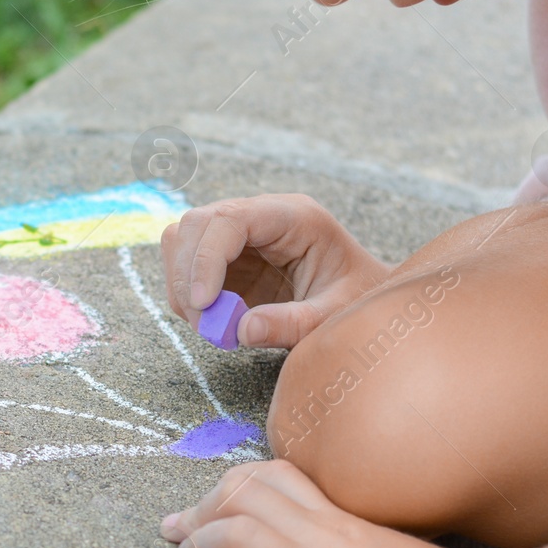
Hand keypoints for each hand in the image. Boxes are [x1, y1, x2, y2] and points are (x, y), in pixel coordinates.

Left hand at [160, 460, 547, 547]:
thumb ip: (352, 546)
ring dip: (202, 541)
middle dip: (201, 506)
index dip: (231, 484)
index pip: (274, 473)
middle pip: (243, 490)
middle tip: (179, 529)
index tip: (210, 504)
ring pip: (239, 527)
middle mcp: (326, 534)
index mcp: (344, 517)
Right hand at [161, 194, 391, 347]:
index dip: (206, 258)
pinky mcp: (228, 258)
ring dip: (182, 285)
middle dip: (187, 274)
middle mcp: (262, 217)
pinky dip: (187, 295)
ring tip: (211, 325)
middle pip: (196, 224)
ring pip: (182, 241)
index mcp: (294, 217)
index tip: (202, 303)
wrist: (364, 303)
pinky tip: (214, 320)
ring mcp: (241, 236)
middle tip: (205, 324)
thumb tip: (241, 330)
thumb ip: (292, 324)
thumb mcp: (335, 317)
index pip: (230, 219)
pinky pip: (187, 267)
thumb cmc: (359, 302)